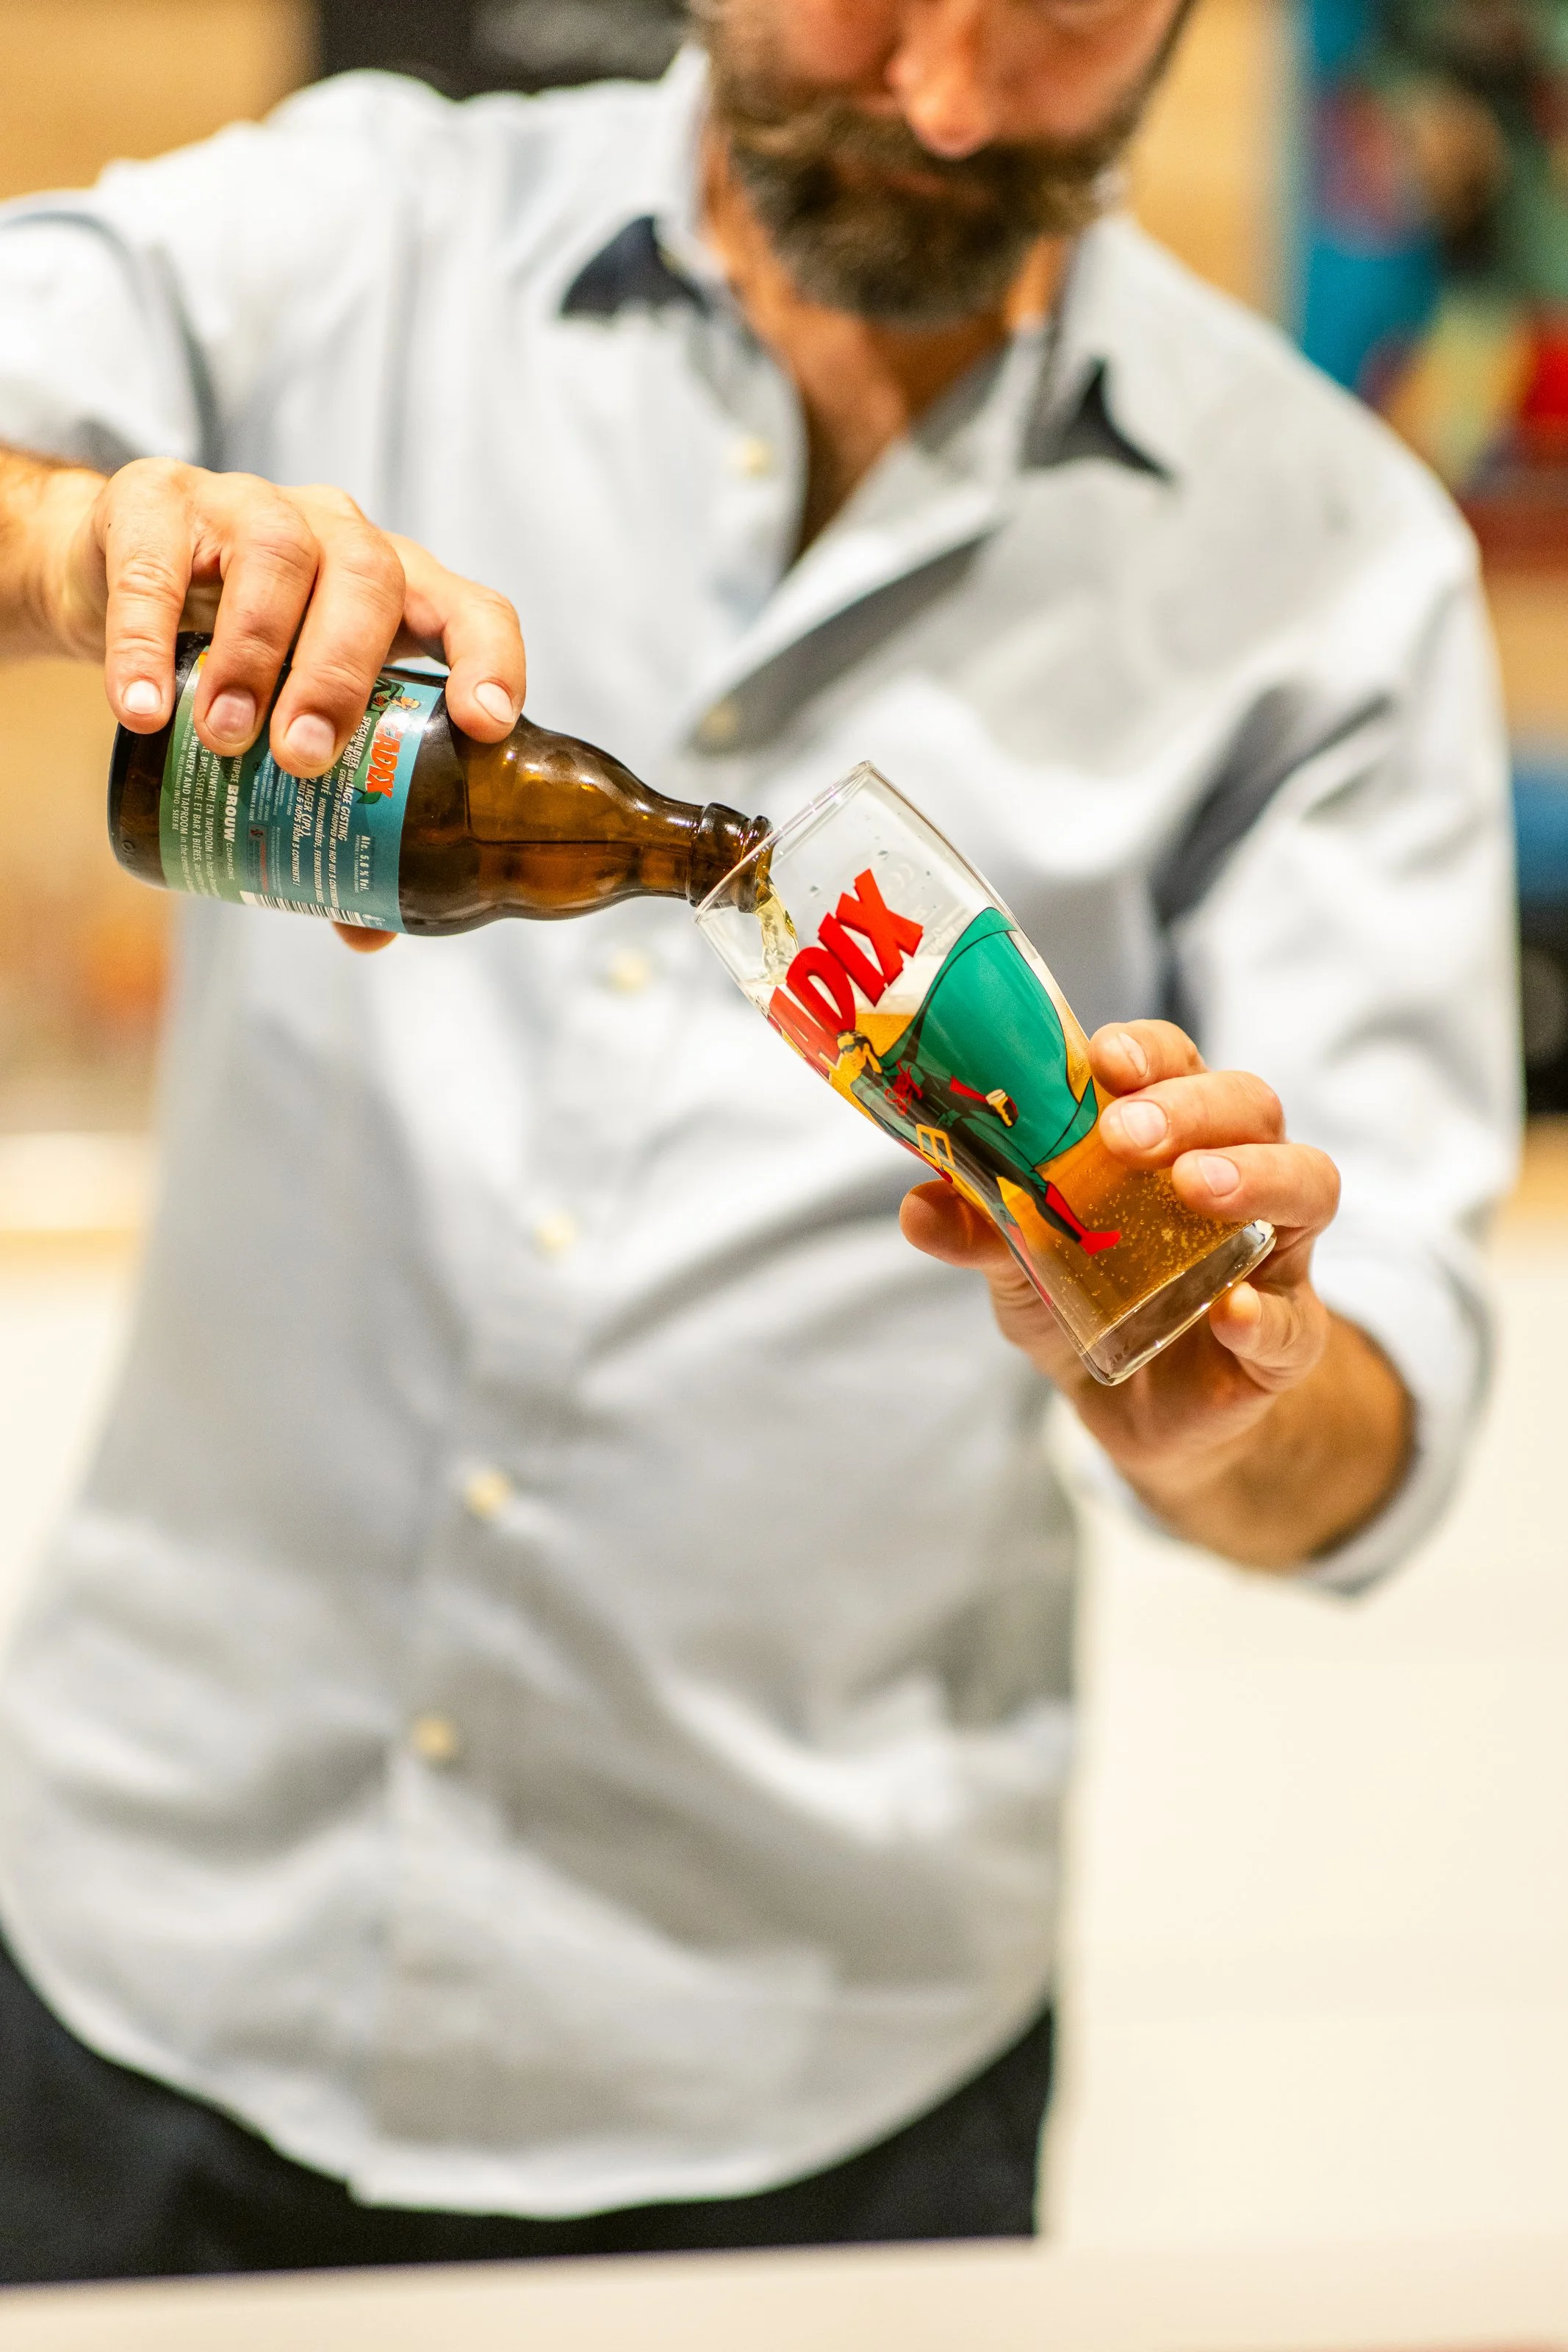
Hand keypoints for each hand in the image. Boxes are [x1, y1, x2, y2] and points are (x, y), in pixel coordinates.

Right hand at [40, 460, 527, 951]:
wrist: (122, 574)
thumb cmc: (246, 657)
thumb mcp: (297, 718)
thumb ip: (335, 807)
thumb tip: (367, 931)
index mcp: (399, 594)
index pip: (471, 609)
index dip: (490, 659)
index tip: (486, 724)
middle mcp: (338, 537)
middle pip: (371, 581)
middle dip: (343, 674)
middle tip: (306, 759)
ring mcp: (250, 507)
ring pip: (275, 558)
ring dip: (254, 655)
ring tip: (226, 739)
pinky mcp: (157, 505)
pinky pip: (156, 566)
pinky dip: (146, 641)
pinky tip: (142, 711)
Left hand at [900, 1020, 1408, 1565]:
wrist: (1131, 1409)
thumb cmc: (1083, 1301)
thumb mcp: (1018, 1267)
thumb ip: (980, 1231)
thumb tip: (916, 1206)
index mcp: (1170, 1137)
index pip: (1176, 1064)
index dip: (1148, 1051)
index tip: (1103, 1059)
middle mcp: (1237, 1176)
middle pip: (1248, 1107)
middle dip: (1191, 1106)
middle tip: (1126, 1134)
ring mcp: (1271, 1255)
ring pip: (1308, 1184)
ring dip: (1256, 1175)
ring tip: (1198, 1185)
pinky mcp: (1284, 1340)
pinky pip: (1296, 1322)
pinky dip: (1266, 1316)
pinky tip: (1230, 1314)